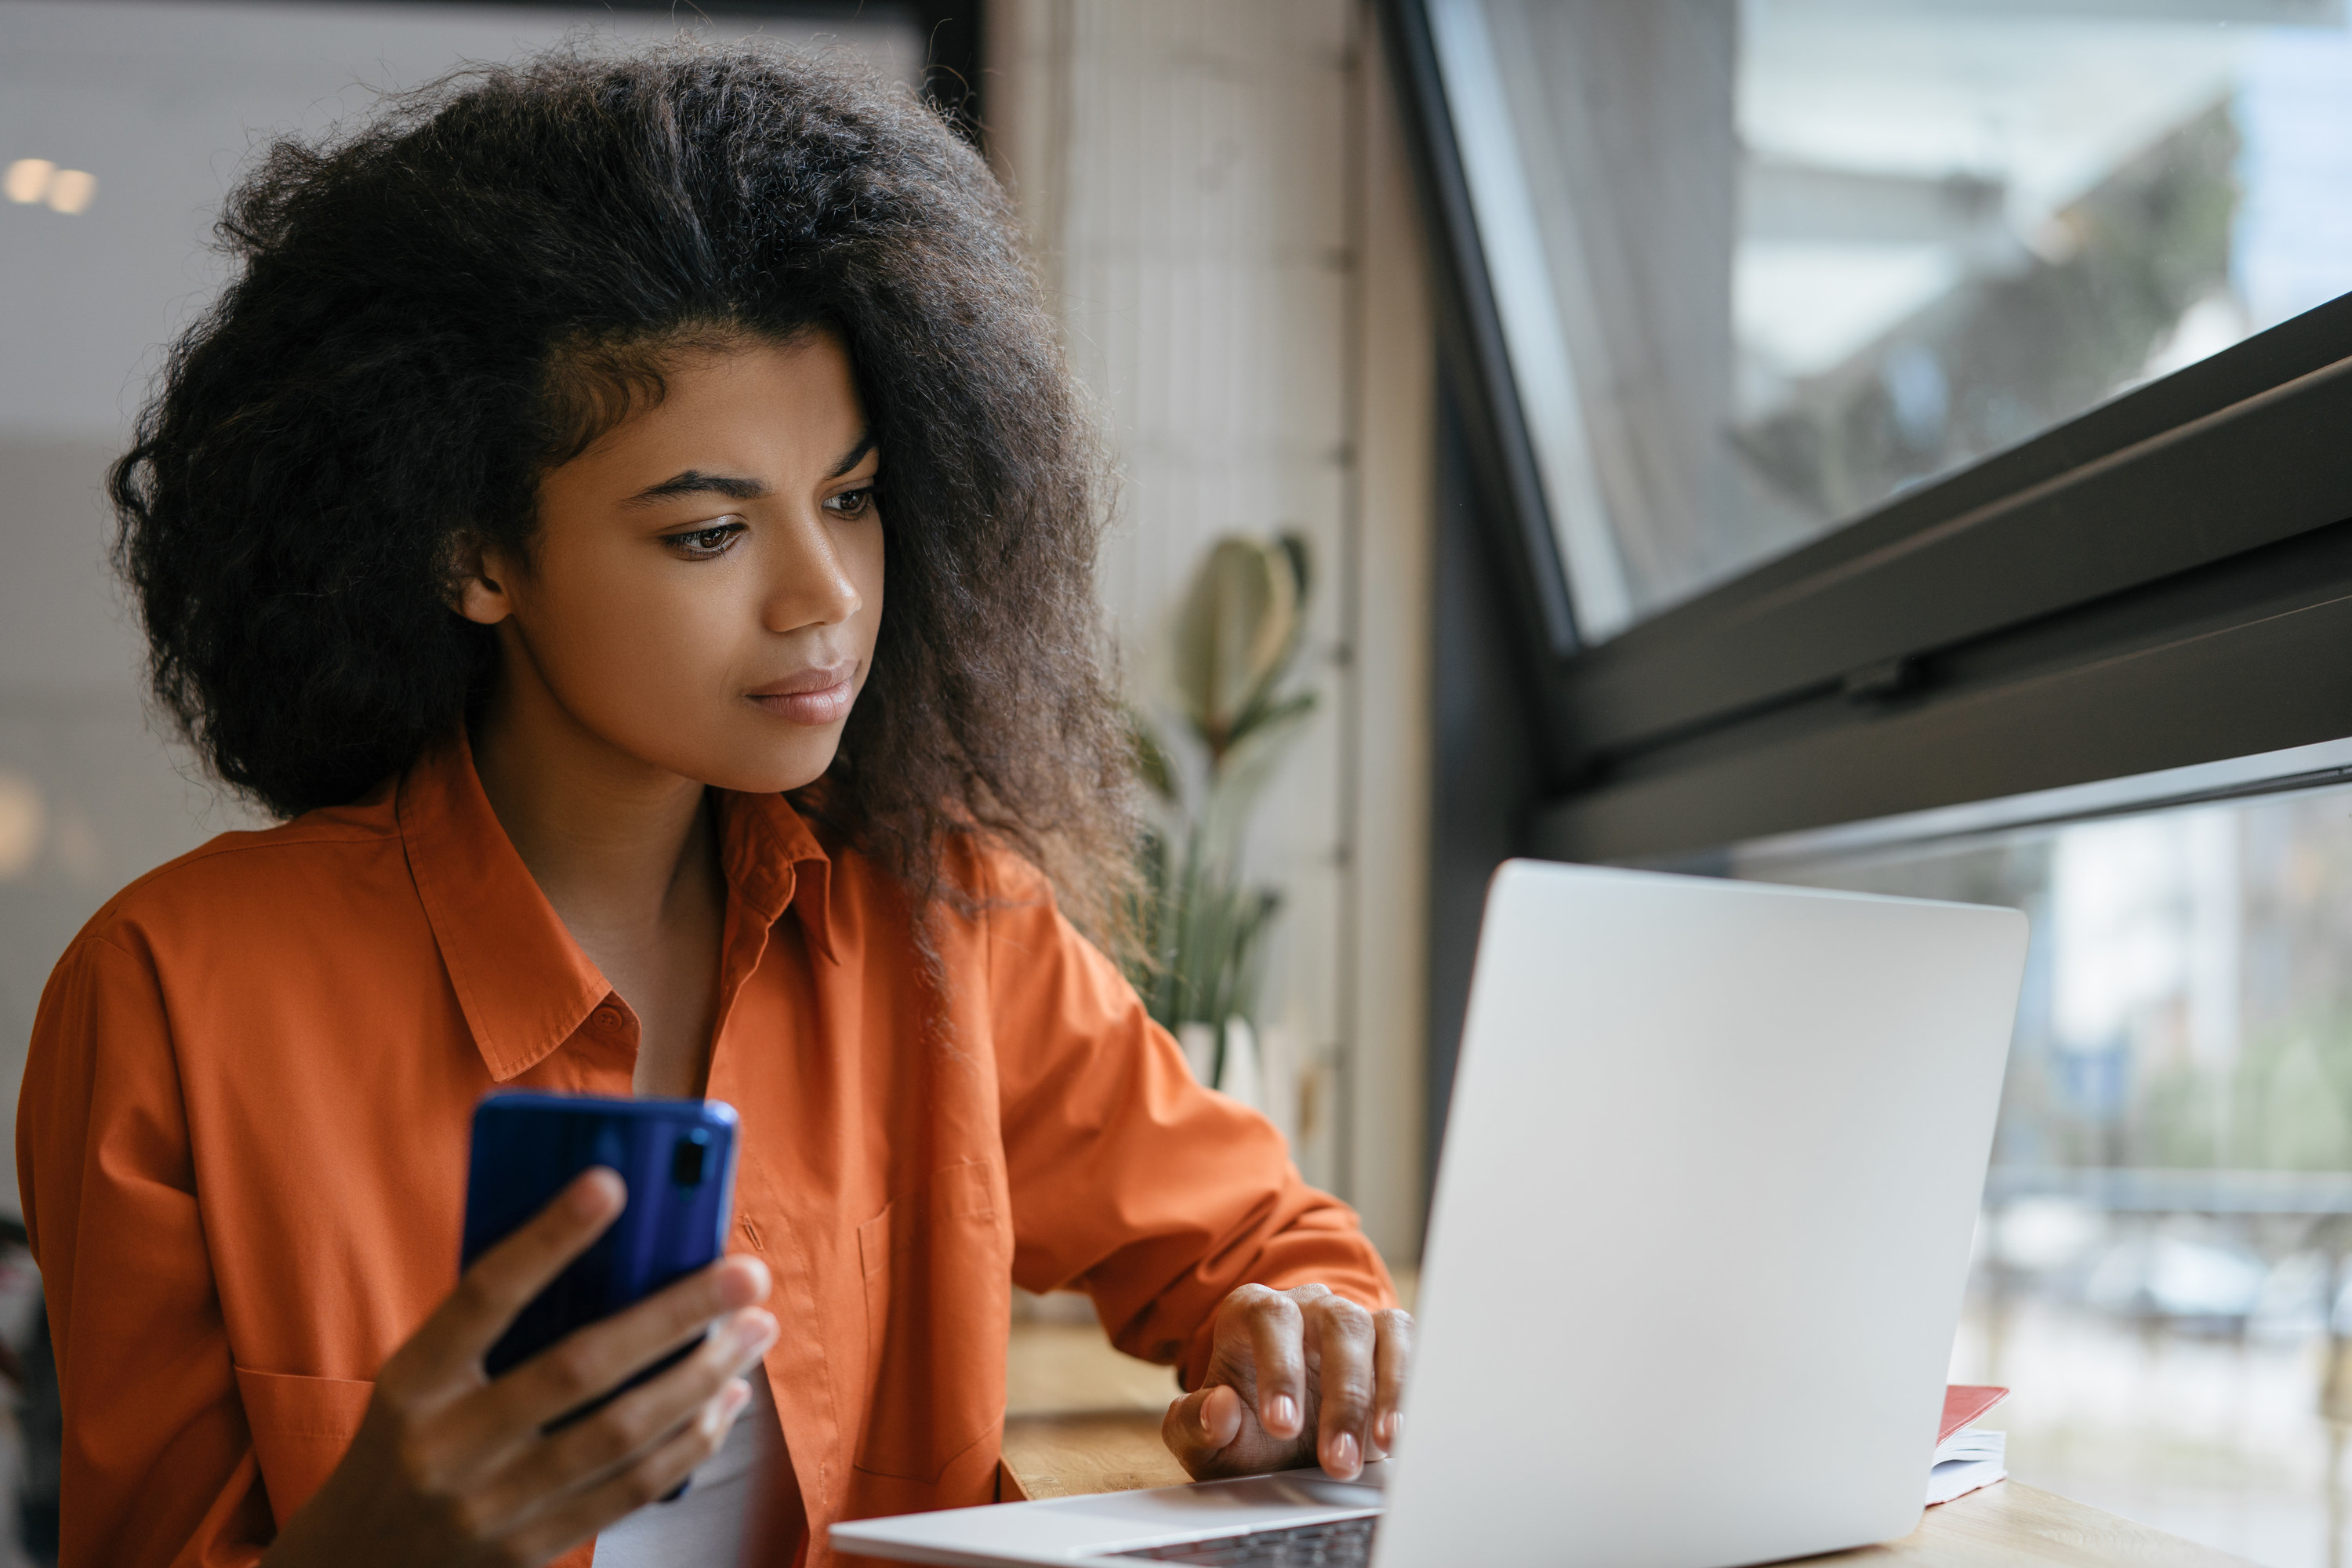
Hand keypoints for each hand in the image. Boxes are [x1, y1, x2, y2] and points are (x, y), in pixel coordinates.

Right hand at [262, 1168, 775, 1567]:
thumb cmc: (406, 1445)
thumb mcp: (417, 1382)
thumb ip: (490, 1329)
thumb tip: (611, 1250)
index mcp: (409, 1383)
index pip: (482, 1295)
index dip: (548, 1238)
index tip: (611, 1183)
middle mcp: (444, 1447)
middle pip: (579, 1367)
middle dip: (676, 1313)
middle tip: (745, 1273)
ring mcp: (488, 1508)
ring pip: (621, 1433)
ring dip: (703, 1376)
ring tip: (756, 1330)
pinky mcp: (529, 1552)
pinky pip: (629, 1490)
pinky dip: (691, 1440)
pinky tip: (726, 1398)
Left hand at [1161, 1283, 1411, 1482]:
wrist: (1280, 1444)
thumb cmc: (1241, 1432)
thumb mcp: (1204, 1441)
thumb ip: (1195, 1425)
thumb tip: (1220, 1407)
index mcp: (1250, 1313)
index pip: (1270, 1318)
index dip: (1280, 1368)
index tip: (1282, 1426)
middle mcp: (1304, 1306)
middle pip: (1333, 1322)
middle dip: (1340, 1396)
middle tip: (1337, 1460)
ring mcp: (1347, 1318)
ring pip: (1371, 1330)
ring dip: (1377, 1395)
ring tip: (1376, 1450)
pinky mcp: (1385, 1340)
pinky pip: (1404, 1344)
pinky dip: (1405, 1385)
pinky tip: (1396, 1432)